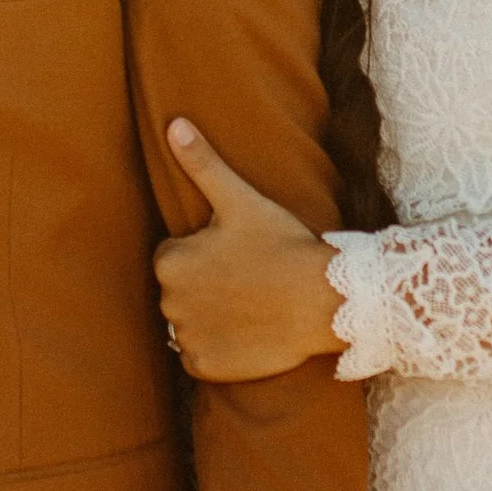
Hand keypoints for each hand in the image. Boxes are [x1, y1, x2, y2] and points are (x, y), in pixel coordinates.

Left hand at [155, 119, 346, 382]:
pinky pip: (200, 356)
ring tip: (249, 305)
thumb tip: (174, 124)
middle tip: (248, 278)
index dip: (206, 253)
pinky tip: (246, 333)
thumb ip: (202, 164)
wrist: (323, 300)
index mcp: (170, 261)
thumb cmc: (283, 245)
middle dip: (204, 285)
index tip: (237, 253)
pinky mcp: (205, 366)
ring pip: (188, 324)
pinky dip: (217, 349)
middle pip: (179, 292)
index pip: (174, 257)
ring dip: (209, 317)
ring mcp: (187, 337)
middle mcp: (168, 302)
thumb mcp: (240, 200)